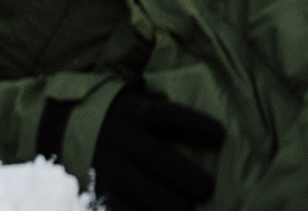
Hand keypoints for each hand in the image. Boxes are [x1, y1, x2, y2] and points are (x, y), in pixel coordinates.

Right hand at [90, 87, 224, 210]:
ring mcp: (112, 171)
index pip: (170, 117)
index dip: (195, 125)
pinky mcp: (103, 197)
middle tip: (207, 188)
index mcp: (139, 114)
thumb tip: (219, 134)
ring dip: (167, 205)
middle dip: (186, 177)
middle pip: (158, 160)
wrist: (87, 129)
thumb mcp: (150, 106)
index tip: (220, 135)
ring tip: (187, 209)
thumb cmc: (139, 122)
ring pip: (141, 193)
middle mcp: (123, 141)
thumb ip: (177, 119)